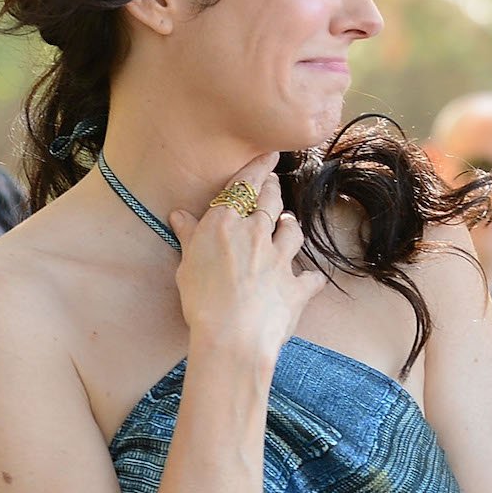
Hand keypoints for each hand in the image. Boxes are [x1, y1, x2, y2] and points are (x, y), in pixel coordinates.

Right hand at [170, 157, 325, 365]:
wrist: (233, 337)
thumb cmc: (201, 302)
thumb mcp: (187, 266)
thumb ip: (190, 237)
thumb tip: (180, 215)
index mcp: (226, 224)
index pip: (245, 184)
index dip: (259, 166)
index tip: (269, 155)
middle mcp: (257, 233)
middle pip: (271, 201)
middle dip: (273, 189)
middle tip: (274, 183)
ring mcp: (280, 258)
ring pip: (293, 230)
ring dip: (290, 225)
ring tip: (288, 223)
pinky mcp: (297, 285)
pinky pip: (310, 277)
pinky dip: (309, 278)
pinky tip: (311, 280)